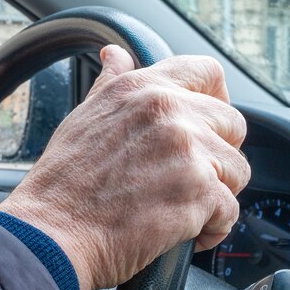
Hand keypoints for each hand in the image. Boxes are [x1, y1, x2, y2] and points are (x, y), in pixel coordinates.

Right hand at [0, 45, 249, 289]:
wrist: (51, 233)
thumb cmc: (61, 184)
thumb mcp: (83, 118)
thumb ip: (111, 85)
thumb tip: (117, 56)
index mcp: (142, 89)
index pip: (207, 72)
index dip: (217, 98)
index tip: (210, 122)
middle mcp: (168, 111)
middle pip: (232, 125)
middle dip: (217, 155)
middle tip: (188, 178)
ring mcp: (187, 151)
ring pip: (237, 170)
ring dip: (217, 193)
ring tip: (183, 209)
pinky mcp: (198, 193)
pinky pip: (231, 211)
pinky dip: (213, 228)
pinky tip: (185, 233)